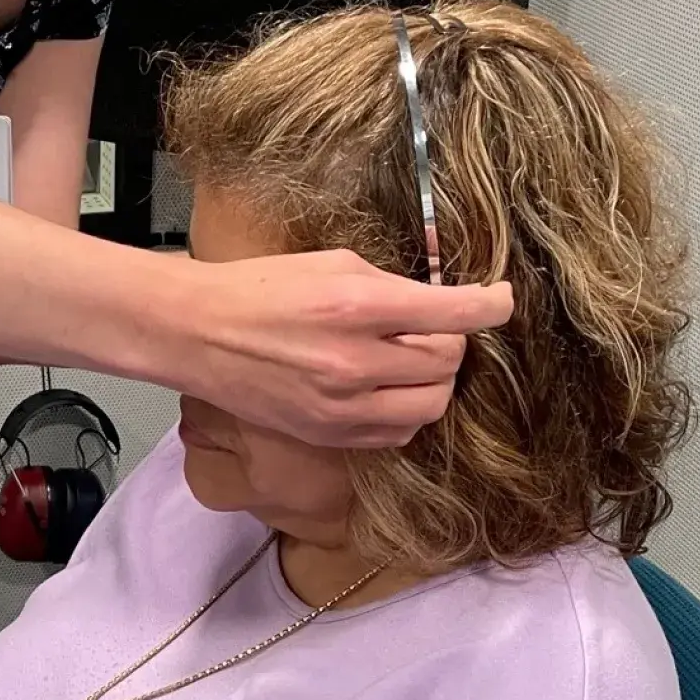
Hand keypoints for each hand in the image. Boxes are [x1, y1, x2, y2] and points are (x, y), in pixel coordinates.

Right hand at [165, 249, 513, 449]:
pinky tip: (387, 386)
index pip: (454, 312)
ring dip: (434, 378)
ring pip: (432, 404)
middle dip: (451, 339)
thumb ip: (390, 284)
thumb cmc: (259, 286)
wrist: (198, 333)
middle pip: (448, 361)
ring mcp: (344, 407)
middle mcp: (356, 361)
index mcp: (357, 305)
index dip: (491, 305)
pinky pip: (399, 431)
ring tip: (409, 357)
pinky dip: (407, 408)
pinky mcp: (331, 435)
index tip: (501, 299)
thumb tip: (437, 300)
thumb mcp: (332, 263)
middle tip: (431, 325)